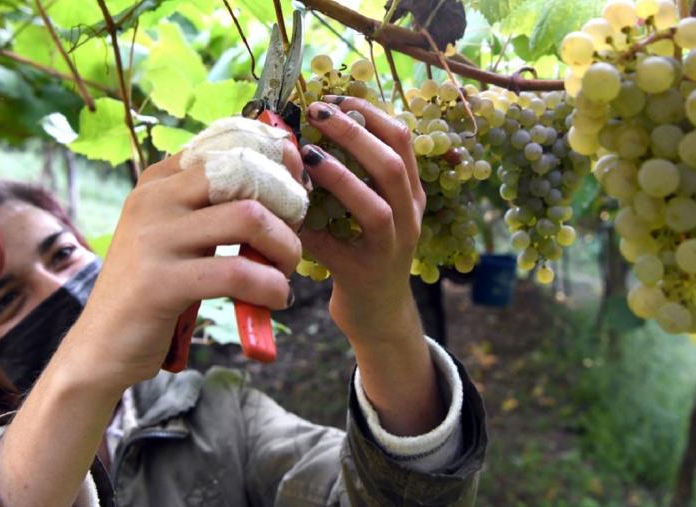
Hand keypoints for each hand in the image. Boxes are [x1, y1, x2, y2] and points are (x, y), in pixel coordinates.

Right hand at [71, 137, 305, 390]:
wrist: (102, 345)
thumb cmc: (155, 287)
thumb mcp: (179, 233)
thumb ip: (218, 204)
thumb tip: (286, 170)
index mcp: (159, 180)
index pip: (230, 140)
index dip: (277, 161)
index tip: (297, 191)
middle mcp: (154, 198)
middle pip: (246, 170)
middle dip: (287, 204)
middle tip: (291, 240)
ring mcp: (153, 238)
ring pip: (249, 217)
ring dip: (285, 248)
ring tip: (283, 273)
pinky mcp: (160, 283)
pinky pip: (238, 272)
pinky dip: (271, 287)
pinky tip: (274, 300)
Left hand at [299, 97, 425, 346]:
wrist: (378, 315)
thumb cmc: (365, 252)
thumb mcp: (373, 210)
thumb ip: (358, 176)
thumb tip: (315, 127)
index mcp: (411, 194)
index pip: (403, 140)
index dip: (371, 113)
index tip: (336, 97)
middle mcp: (409, 218)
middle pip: (392, 165)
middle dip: (354, 133)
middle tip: (318, 113)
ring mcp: (390, 250)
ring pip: (375, 208)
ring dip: (339, 177)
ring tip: (307, 156)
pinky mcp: (363, 276)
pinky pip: (334, 248)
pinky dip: (308, 228)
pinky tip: (284, 211)